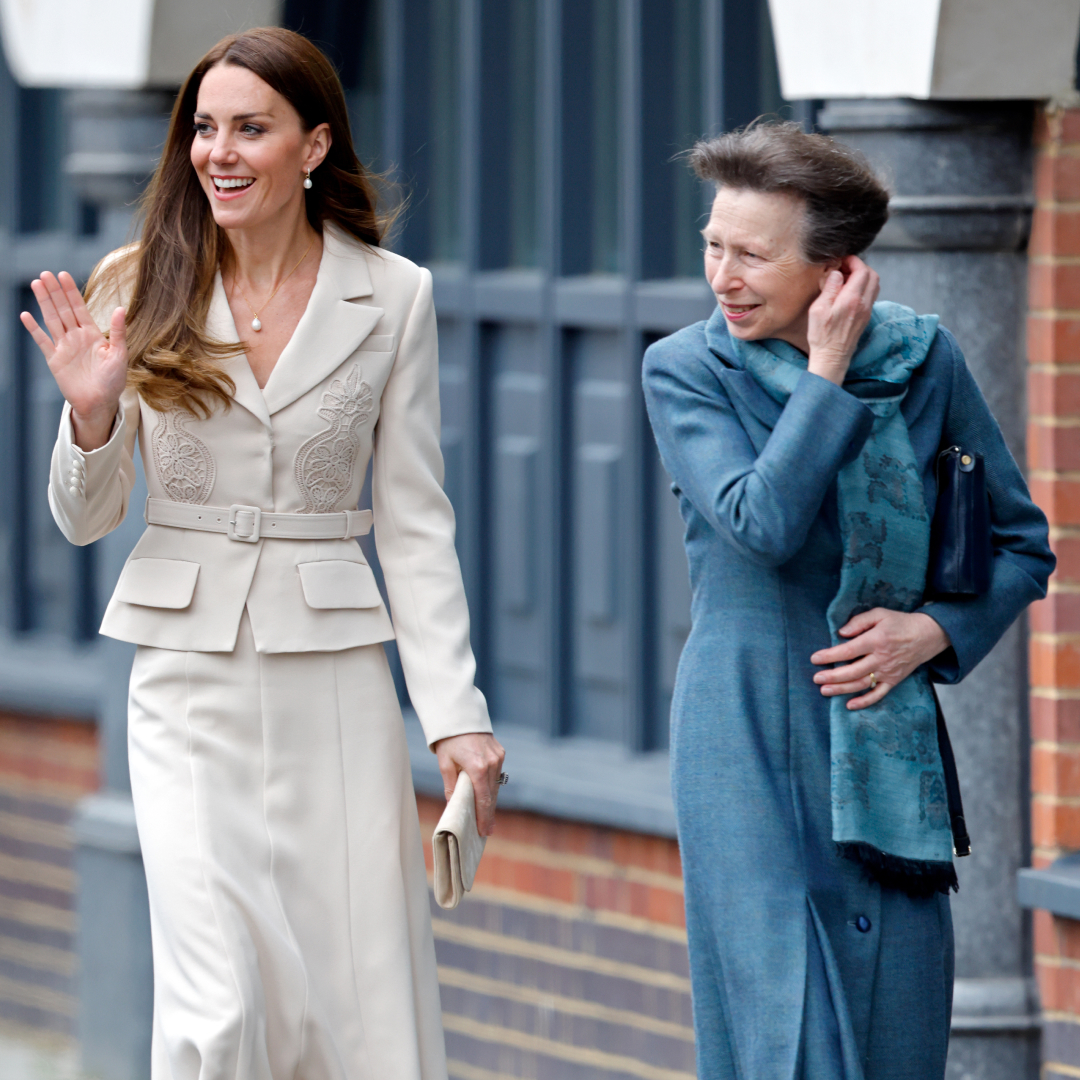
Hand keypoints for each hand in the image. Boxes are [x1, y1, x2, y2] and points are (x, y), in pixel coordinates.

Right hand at [20, 271, 127, 450]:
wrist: (100, 403)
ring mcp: (64, 347)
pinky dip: (34, 329)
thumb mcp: (119, 355)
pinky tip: (25, 315)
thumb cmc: (113, 381)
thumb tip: (120, 308)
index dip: (71, 292)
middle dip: (54, 291)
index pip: (79, 308)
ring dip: (43, 303)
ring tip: (36, 284)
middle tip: (45, 273)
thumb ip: (119, 332)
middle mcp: (76, 337)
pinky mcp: (54, 360)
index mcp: (93, 335)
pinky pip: (42, 341)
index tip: (63, 275)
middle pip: (63, 309)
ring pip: (51, 320)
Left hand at [434, 732, 505, 836]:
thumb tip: (453, 806)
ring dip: (491, 800)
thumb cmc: (448, 741)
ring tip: (487, 817)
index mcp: (477, 767)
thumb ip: (451, 786)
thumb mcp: (445, 764)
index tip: (484, 831)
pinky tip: (488, 796)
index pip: (483, 798)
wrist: (460, 716)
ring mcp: (498, 757)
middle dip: (488, 813)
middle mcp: (491, 763)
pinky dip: (492, 786)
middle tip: (487, 830)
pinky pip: (497, 775)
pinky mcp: (500, 752)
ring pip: (495, 785)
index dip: (483, 816)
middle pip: (492, 795)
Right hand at [806, 255, 879, 385]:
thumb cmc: (822, 335)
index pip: (861, 270)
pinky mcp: (865, 317)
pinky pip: (871, 295)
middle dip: (860, 267)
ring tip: (847, 278)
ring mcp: (866, 311)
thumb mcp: (819, 310)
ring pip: (874, 285)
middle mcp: (863, 303)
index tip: (842, 260)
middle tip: (845, 267)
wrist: (832, 357)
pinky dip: (863, 287)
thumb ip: (830, 288)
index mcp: (851, 299)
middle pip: (872, 275)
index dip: (853, 261)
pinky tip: (849, 292)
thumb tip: (836, 273)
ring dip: (863, 277)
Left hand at [810, 608, 950, 709]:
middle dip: (832, 676)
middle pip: (853, 671)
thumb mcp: (880, 614)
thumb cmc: (900, 622)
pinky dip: (864, 702)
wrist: (928, 635)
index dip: (830, 655)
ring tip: (824, 691)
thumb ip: (859, 621)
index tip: (815, 658)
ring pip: (862, 684)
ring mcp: (888, 672)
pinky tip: (849, 705)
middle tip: (816, 678)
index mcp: (876, 640)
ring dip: (842, 689)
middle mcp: (881, 658)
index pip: (849, 650)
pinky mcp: (894, 680)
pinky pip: (879, 694)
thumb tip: (841, 633)